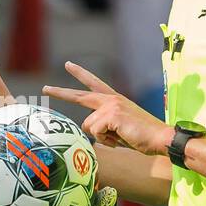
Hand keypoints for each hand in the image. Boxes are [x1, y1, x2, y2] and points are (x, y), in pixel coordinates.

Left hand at [43, 61, 173, 155]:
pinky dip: (107, 141)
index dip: (80, 74)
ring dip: (102, 137)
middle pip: (80, 96)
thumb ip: (104, 126)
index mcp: (114, 100)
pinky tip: (122, 138)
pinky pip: (96, 132)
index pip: (93, 83)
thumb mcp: (119, 129)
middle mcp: (111, 99)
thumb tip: (90, 131)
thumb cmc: (142, 137)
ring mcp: (111, 105)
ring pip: (89, 126)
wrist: (160, 138)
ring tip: (121, 137)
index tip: (68, 65)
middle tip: (44, 89)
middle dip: (60, 92)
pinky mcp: (112, 114)